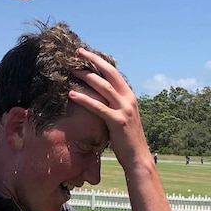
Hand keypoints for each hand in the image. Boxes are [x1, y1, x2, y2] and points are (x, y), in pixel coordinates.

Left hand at [69, 48, 148, 167]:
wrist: (138, 157)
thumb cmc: (127, 139)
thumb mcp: (123, 117)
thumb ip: (114, 105)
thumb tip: (100, 97)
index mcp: (129, 96)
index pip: (114, 73)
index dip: (100, 62)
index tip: (87, 55)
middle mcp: (128, 99)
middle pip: (110, 73)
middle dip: (93, 61)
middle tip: (78, 53)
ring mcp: (124, 109)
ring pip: (104, 87)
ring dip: (87, 77)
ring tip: (72, 71)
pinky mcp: (117, 121)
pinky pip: (98, 107)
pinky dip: (84, 99)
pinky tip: (71, 94)